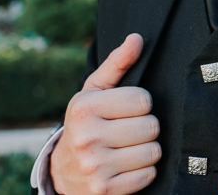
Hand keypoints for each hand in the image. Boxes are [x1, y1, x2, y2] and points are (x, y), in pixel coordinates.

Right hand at [50, 33, 161, 194]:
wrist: (63, 170)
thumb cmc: (87, 122)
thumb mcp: (96, 91)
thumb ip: (118, 64)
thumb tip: (136, 38)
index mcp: (84, 108)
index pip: (143, 100)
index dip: (141, 104)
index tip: (128, 109)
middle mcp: (86, 138)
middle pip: (151, 127)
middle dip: (146, 127)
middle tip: (130, 130)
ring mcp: (94, 167)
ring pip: (153, 152)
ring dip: (148, 150)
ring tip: (129, 147)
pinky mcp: (105, 190)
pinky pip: (147, 175)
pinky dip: (143, 171)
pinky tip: (127, 165)